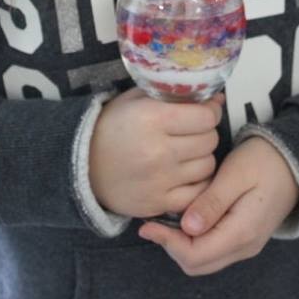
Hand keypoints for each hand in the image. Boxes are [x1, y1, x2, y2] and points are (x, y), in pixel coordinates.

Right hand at [89, 87, 224, 217]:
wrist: (83, 165)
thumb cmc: (113, 125)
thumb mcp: (137, 99)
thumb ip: (175, 95)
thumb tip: (216, 99)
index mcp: (152, 119)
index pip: (205, 117)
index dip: (210, 111)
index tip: (204, 110)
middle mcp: (158, 151)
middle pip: (209, 141)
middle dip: (206, 132)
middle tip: (194, 130)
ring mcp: (160, 180)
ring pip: (208, 166)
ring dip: (202, 156)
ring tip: (187, 150)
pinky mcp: (158, 203)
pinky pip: (197, 193)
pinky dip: (197, 182)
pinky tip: (186, 172)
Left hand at [138, 136, 298, 275]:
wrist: (295, 159)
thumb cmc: (264, 160)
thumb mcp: (236, 174)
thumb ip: (212, 202)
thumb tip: (187, 227)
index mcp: (242, 232)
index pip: (195, 255)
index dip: (167, 242)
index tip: (147, 223)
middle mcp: (244, 246)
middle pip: (197, 264)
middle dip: (171, 246)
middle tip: (153, 220)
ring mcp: (246, 244)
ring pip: (204, 259)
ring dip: (181, 244)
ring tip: (165, 217)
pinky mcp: (244, 236)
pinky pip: (214, 248)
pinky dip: (194, 240)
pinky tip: (185, 216)